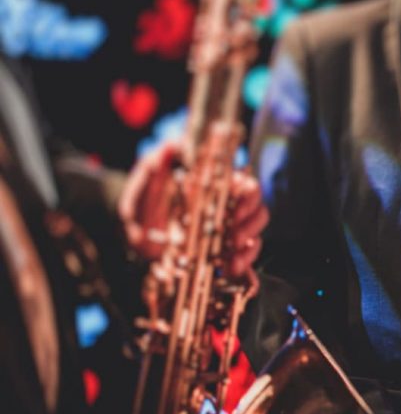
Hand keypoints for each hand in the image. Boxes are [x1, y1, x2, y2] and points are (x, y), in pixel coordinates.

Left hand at [119, 141, 268, 277]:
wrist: (130, 234)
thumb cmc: (140, 202)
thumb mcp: (145, 180)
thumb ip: (158, 164)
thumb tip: (171, 146)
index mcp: (214, 186)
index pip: (246, 185)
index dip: (249, 195)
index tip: (236, 207)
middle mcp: (225, 207)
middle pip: (257, 209)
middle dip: (251, 222)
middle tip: (235, 235)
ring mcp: (226, 231)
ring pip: (255, 233)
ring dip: (249, 243)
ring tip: (232, 253)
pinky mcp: (222, 253)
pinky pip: (245, 257)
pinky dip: (244, 262)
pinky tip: (231, 267)